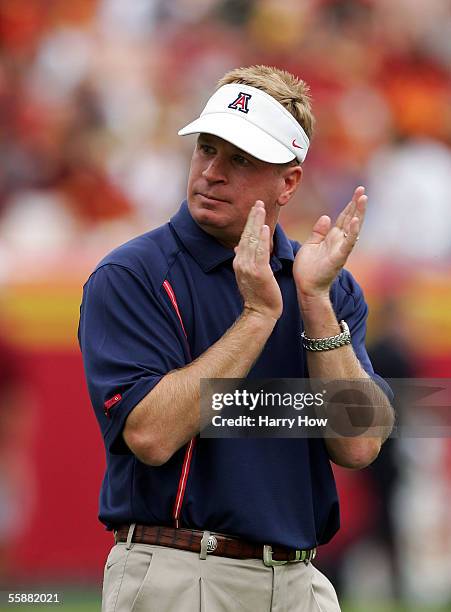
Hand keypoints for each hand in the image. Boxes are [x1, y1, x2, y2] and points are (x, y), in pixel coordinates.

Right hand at [233, 200, 282, 321]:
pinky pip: (260, 252)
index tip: (254, 209)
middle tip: (258, 201)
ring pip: (253, 240)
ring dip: (257, 223)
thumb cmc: (257, 295)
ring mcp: (249, 267)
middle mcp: (241, 262)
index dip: (249, 222)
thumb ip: (243, 259)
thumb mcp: (247, 275)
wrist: (259, 312)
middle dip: (252, 217)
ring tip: (261, 208)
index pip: (244, 238)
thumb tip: (237, 246)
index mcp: (239, 262)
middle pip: (247, 235)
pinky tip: (265, 228)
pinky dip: (263, 239)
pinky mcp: (259, 272)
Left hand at [293, 186, 366, 301]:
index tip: (357, 191)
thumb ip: (318, 232)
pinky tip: (355, 221)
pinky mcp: (339, 257)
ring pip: (353, 228)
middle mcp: (339, 241)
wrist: (306, 288)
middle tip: (362, 190)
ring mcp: (341, 249)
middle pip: (350, 219)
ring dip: (358, 214)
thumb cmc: (308, 269)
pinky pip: (347, 243)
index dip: (350, 205)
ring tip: (363, 199)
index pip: (343, 217)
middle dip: (357, 204)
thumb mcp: (310, 245)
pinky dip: (352, 232)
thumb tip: (326, 217)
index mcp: (332, 237)